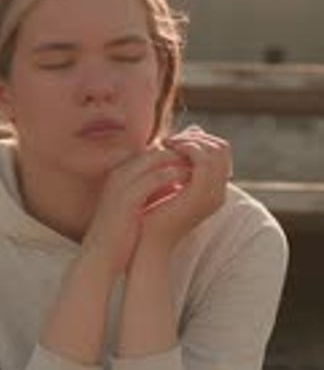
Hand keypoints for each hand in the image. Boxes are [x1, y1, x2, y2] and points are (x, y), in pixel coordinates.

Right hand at [82, 145, 189, 276]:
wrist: (100, 256)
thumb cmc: (122, 233)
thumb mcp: (139, 205)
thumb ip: (156, 190)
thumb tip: (182, 180)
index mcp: (122, 173)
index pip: (155, 151)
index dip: (179, 155)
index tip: (199, 164)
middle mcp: (121, 172)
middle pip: (158, 150)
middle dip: (183, 155)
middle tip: (205, 164)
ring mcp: (122, 182)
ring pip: (157, 158)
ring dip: (182, 162)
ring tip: (202, 171)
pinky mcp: (126, 197)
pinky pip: (155, 178)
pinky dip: (174, 177)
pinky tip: (190, 184)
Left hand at [138, 126, 231, 252]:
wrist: (148, 240)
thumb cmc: (153, 212)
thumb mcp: (170, 182)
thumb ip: (179, 161)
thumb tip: (189, 130)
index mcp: (214, 191)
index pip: (221, 152)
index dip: (200, 140)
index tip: (175, 140)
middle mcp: (219, 192)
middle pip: (222, 148)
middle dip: (197, 137)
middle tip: (170, 140)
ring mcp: (213, 194)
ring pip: (215, 151)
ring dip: (190, 140)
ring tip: (167, 143)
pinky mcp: (201, 194)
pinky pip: (203, 160)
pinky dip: (187, 148)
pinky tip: (167, 149)